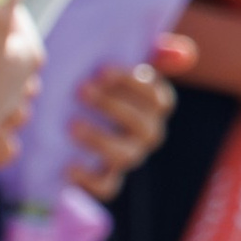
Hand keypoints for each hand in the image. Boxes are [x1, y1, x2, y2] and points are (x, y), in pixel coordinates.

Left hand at [67, 44, 184, 198]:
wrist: (59, 116)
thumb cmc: (95, 83)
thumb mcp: (117, 63)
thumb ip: (153, 53)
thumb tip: (182, 53)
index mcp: (152, 106)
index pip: (158, 99)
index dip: (134, 84)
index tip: (102, 70)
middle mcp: (146, 134)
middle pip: (144, 126)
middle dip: (113, 107)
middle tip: (82, 89)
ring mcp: (127, 156)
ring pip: (126, 156)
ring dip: (101, 140)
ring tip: (72, 125)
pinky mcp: (103, 178)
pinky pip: (107, 187)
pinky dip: (90, 180)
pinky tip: (69, 165)